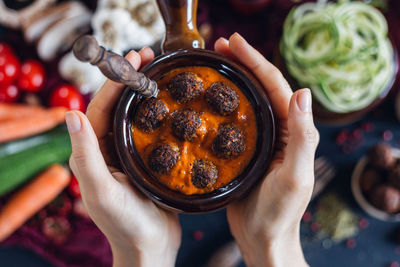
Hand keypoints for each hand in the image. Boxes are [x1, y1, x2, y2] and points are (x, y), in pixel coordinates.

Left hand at [66, 48, 180, 266]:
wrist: (151, 245)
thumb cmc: (125, 223)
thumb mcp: (102, 190)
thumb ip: (86, 154)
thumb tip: (70, 112)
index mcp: (91, 152)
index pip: (100, 107)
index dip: (115, 81)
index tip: (132, 57)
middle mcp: (106, 148)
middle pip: (117, 105)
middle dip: (130, 78)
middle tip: (149, 55)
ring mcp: (127, 152)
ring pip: (134, 113)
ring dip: (145, 90)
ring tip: (160, 70)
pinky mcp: (145, 158)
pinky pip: (150, 127)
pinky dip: (158, 109)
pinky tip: (172, 100)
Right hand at [215, 33, 318, 266]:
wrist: (262, 238)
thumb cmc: (279, 213)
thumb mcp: (294, 177)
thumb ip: (303, 137)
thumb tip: (303, 93)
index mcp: (292, 130)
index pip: (275, 86)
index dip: (255, 61)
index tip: (232, 42)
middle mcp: (279, 129)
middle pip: (260, 86)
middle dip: (242, 62)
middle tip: (218, 45)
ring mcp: (261, 138)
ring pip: (247, 99)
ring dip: (232, 77)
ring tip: (213, 62)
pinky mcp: (244, 149)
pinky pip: (234, 118)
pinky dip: (223, 101)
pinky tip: (209, 96)